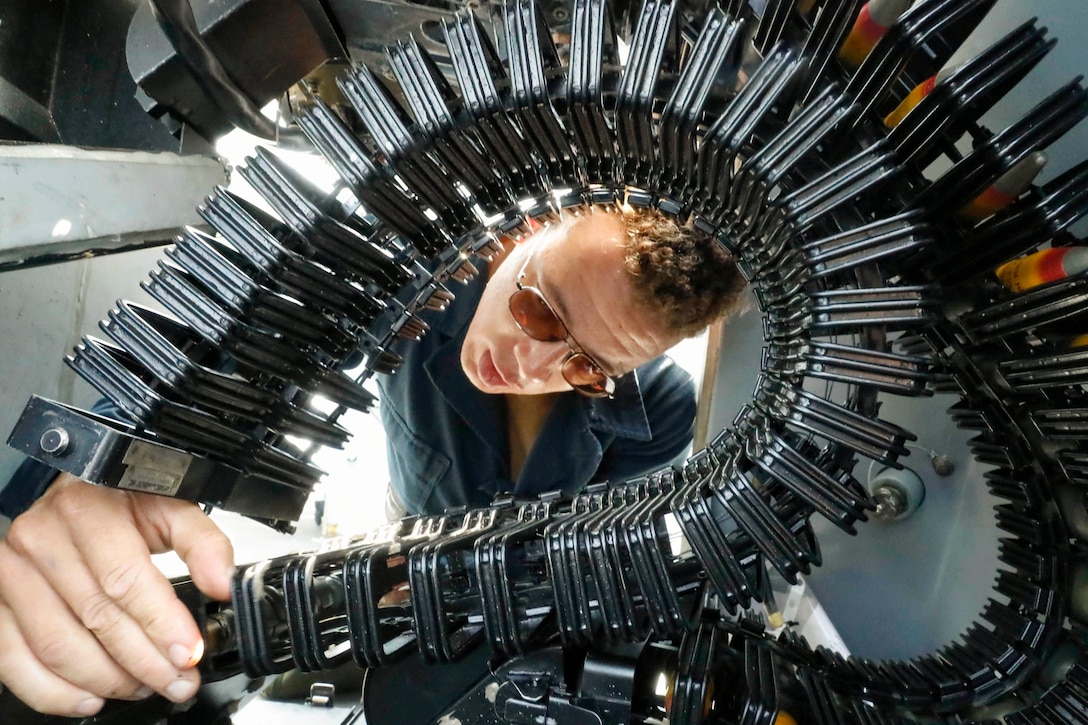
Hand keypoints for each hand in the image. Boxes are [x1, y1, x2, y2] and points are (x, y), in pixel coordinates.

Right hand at [0, 474, 234, 716]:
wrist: (73, 496)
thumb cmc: (121, 503)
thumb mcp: (170, 506)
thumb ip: (202, 542)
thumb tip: (222, 583)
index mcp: (86, 509)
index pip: (124, 580)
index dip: (160, 623)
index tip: (188, 652)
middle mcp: (41, 538)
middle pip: (95, 618)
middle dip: (144, 661)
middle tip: (177, 680)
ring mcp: (12, 572)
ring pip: (57, 645)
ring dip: (106, 679)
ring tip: (145, 686)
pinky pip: (13, 659)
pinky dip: (53, 691)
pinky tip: (90, 698)